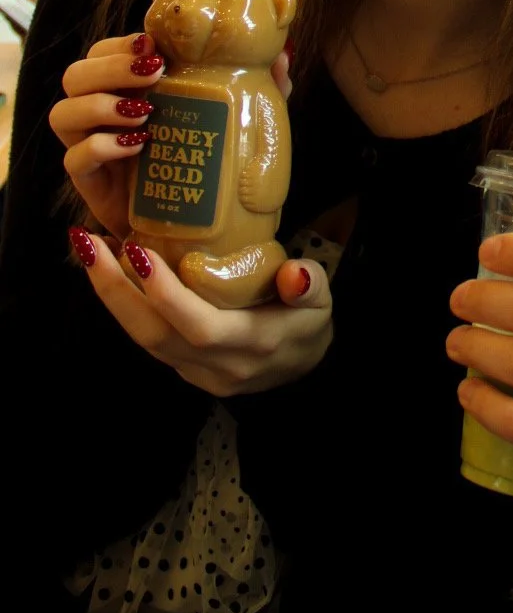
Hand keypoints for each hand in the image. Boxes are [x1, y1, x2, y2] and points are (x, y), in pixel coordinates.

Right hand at [51, 32, 292, 239]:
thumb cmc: (215, 162)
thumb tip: (283, 55)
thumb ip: (262, 90)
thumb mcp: (243, 122)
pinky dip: (99, 147)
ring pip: (62, 112)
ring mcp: (93, 146)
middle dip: (108, 67)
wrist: (197, 226)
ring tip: (144, 113)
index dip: (119, 44)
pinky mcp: (90, 183)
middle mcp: (104, 112)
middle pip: (76, 74)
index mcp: (131, 89)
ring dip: (98, 105)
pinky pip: (73, 160)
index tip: (154, 46)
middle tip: (153, 73)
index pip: (104, 51)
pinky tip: (134, 147)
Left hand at [67, 228, 332, 395]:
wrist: (302, 369)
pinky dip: (123, 303)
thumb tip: (295, 272)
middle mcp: (216, 365)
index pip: (199, 326)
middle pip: (153, 334)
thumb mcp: (322, 302)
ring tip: (89, 248)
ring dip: (110, 294)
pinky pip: (145, 336)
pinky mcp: (180, 366)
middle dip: (115, 290)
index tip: (138, 250)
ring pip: (141, 337)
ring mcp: (194, 370)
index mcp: (252, 345)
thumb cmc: (308, 325)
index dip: (166, 293)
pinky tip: (110, 269)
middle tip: (90, 242)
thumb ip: (310, 285)